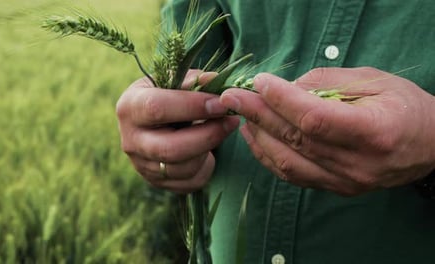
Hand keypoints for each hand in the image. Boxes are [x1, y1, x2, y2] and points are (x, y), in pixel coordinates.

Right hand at [116, 70, 239, 192]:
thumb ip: (194, 80)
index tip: (222, 103)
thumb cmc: (167, 95)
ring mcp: (141, 165)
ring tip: (221, 131)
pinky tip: (209, 149)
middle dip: (208, 135)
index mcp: (129, 107)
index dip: (193, 106)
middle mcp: (130, 140)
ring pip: (183, 168)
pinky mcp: (156, 182)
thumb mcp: (174, 80)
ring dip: (209, 149)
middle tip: (231, 121)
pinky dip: (206, 166)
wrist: (154, 122)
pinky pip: (189, 182)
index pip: (157, 108)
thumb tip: (215, 81)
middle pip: (170, 148)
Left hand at [220, 67, 434, 195]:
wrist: (430, 145)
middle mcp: (358, 163)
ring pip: (288, 162)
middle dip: (258, 114)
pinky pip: (294, 176)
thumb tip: (285, 88)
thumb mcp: (374, 80)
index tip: (259, 82)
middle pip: (295, 139)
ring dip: (258, 137)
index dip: (282, 100)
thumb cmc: (405, 105)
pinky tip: (256, 138)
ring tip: (241, 115)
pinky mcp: (336, 188)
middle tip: (232, 96)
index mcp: (374, 131)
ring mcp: (345, 181)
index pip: (315, 118)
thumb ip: (327, 83)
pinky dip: (269, 157)